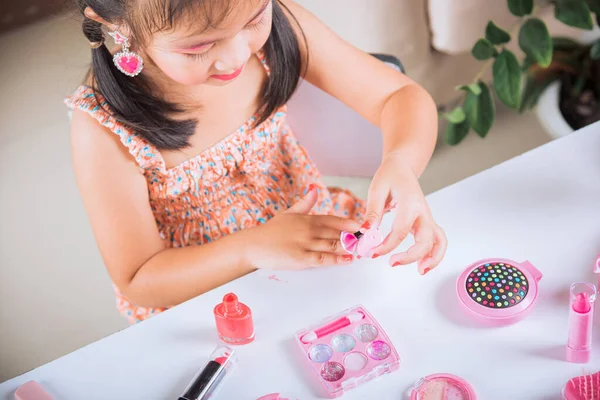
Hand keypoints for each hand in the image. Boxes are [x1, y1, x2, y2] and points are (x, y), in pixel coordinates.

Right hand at [244, 186, 360, 269]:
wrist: (253, 245)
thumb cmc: (271, 231)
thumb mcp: (288, 213)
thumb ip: (305, 204)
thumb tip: (314, 190)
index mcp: (308, 219)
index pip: (335, 220)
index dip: (351, 224)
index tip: (364, 227)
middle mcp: (309, 229)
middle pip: (338, 233)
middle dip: (355, 238)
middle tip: (369, 242)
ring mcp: (305, 244)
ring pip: (333, 245)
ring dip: (350, 248)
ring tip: (363, 251)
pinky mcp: (301, 258)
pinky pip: (323, 258)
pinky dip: (337, 259)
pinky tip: (348, 260)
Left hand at [364, 154, 446, 273]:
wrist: (402, 168)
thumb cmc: (389, 177)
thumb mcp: (376, 190)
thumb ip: (373, 212)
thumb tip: (366, 232)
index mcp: (410, 203)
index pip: (400, 231)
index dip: (386, 245)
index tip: (372, 252)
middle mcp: (423, 212)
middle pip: (425, 240)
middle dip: (410, 256)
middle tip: (391, 263)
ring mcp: (427, 218)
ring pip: (438, 241)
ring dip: (433, 258)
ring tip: (420, 271)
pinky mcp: (427, 222)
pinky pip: (437, 240)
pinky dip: (434, 253)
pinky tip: (422, 264)